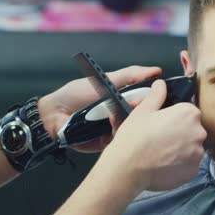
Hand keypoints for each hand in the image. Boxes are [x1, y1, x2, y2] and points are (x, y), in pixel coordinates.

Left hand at [38, 65, 161, 151]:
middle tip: (139, 103)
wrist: (54, 114)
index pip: (147, 100)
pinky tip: (111, 122)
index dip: (154, 97)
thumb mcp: (105, 80)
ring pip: (133, 128)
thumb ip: (130, 75)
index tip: (160, 92)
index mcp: (123, 100)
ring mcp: (115, 129)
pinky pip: (120, 139)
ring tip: (122, 111)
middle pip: (143, 115)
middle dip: (143, 109)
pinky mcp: (108, 143)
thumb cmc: (76, 95)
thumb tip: (155, 71)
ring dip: (129, 119)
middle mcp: (121, 115)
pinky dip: (118, 130)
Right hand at [105, 80, 206, 192]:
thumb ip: (156, 95)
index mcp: (188, 113)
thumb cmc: (134, 136)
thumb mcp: (142, 111)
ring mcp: (197, 153)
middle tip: (159, 138)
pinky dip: (179, 164)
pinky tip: (163, 164)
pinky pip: (188, 165)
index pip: (188, 112)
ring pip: (191, 148)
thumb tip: (161, 84)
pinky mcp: (193, 171)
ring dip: (180, 149)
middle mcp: (199, 132)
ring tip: (160, 152)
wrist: (128, 167)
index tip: (162, 123)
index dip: (174, 117)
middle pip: (192, 130)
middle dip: (179, 133)